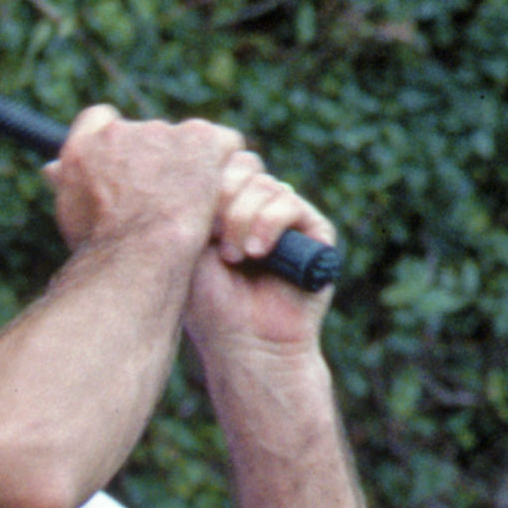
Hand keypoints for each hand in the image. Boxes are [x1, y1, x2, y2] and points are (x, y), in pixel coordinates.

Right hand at [46, 104, 250, 261]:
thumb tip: (51, 169)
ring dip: (190, 166)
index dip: (116, 138)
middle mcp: (120, 133)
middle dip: (157, 159)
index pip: (99, 120)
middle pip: (146, 133)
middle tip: (166, 200)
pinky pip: (224, 143)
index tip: (129, 165)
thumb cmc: (101, 250)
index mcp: (83, 148)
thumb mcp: (72, 218)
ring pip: (186, 140)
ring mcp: (162, 133)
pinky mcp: (200, 140)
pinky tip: (220, 195)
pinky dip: (225, 165)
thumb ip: (67, 185)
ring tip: (194, 207)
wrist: (137, 256)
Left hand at [183, 145, 339, 360]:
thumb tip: (200, 162)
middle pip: (244, 166)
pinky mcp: (316, 233)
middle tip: (212, 238)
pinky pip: (291, 204)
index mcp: (228, 207)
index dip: (208, 180)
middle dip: (223, 198)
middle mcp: (259, 208)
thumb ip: (199, 203)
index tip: (193, 218)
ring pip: (265, 185)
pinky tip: (255, 253)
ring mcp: (288, 218)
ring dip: (244, 218)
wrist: (245, 345)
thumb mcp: (192, 248)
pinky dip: (269, 223)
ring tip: (233, 257)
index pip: (221, 164)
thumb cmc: (210, 305)